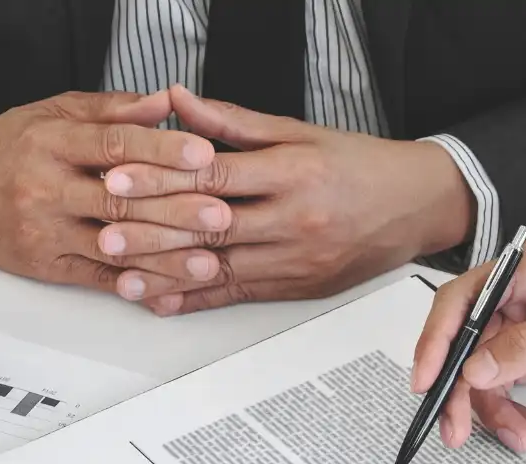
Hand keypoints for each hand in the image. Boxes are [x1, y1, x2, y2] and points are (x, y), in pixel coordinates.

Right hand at [0, 90, 230, 298]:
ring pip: (112, 246)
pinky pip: (95, 278)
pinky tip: (164, 291)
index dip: (160, 150)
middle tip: (220, 214)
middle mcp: (46, 186)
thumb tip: (167, 102)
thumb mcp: (56, 112)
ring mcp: (44, 230)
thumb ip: (114, 110)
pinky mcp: (43, 264)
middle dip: (175, 210)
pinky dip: (132, 285)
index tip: (202, 154)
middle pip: (119, 200)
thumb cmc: (11, 145)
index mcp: (53, 141)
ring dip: (164, 257)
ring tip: (207, 263)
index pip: (113, 145)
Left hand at [97, 85, 474, 312]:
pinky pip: (241, 295)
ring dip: (168, 275)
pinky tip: (167, 301)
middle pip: (212, 229)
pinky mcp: (301, 288)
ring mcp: (299, 259)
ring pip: (222, 269)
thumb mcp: (300, 131)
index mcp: (293, 173)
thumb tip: (177, 101)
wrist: (419, 206)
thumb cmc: (362, 166)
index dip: (164, 180)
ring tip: (123, 277)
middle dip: (154, 232)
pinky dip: (200, 300)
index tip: (121, 179)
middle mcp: (295, 221)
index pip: (216, 178)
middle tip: (106, 233)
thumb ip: (233, 122)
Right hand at [412, 240, 525, 452]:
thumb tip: (481, 364)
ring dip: (486, 409)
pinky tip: (525, 428)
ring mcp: (521, 332)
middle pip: (462, 342)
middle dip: (457, 386)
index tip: (427, 375)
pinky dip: (505, 414)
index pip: (463, 299)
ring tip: (514, 432)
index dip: (439, 338)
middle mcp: (517, 298)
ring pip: (477, 373)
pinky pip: (498, 390)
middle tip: (454, 423)